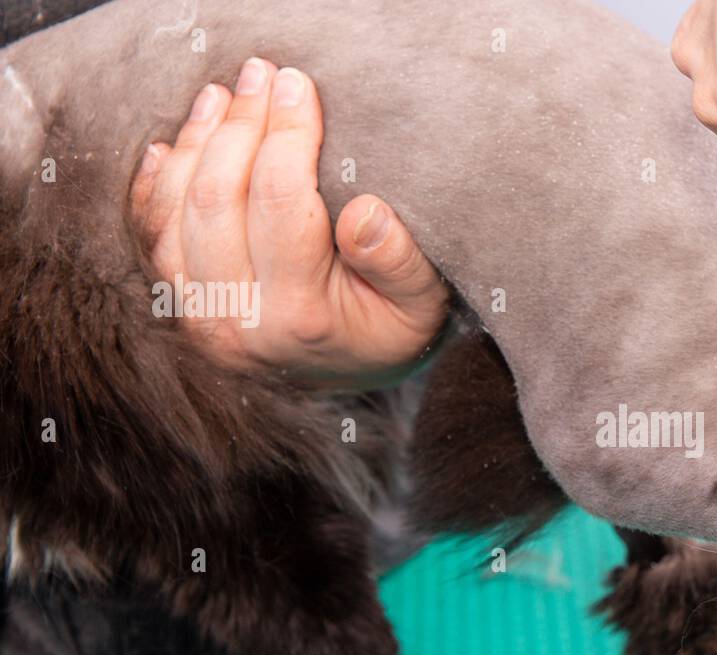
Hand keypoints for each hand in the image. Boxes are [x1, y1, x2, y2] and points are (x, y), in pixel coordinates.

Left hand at [131, 59, 448, 389]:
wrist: (356, 374)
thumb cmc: (394, 327)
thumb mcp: (422, 303)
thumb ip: (400, 262)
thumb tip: (366, 212)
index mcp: (301, 318)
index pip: (279, 203)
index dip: (286, 135)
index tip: (298, 86)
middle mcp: (240, 324)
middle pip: (218, 200)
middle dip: (239, 126)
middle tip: (261, 76)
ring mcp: (203, 319)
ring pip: (177, 212)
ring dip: (196, 143)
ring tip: (223, 97)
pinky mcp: (183, 310)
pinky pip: (153, 236)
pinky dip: (159, 183)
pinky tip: (175, 144)